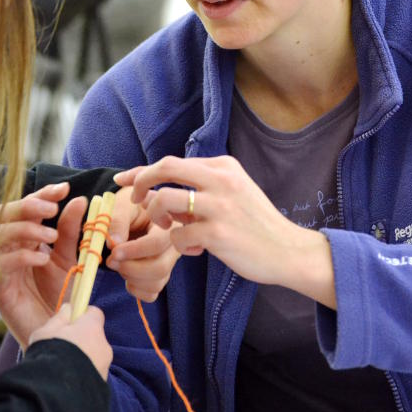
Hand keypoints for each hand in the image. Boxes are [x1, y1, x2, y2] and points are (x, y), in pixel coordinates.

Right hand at [0, 183, 86, 346]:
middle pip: (3, 214)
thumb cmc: (61, 293)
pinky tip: (42, 259)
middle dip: (28, 206)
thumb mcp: (70, 257)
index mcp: (25, 236)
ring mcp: (0, 267)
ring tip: (51, 236)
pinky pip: (1, 264)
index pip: (26, 206)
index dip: (43, 194)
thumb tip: (80, 200)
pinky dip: (22, 256)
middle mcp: (9, 247)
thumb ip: (72, 230)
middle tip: (51, 209)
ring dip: (26, 229)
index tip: (64, 189)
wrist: (58, 332)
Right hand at [29, 304, 112, 380]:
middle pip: (94, 337)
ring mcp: (105, 367)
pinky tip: (66, 384)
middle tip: (61, 350)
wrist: (55, 394)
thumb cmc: (48, 356)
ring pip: (94, 357)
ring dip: (82, 360)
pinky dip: (83, 377)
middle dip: (81, 341)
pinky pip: (92, 375)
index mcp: (92, 328)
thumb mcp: (45, 332)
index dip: (83, 316)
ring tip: (61, 371)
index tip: (70, 322)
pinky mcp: (102, 385)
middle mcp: (103, 345)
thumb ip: (59, 319)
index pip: (95, 313)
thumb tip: (68, 308)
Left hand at [107, 186, 179, 301]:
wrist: (134, 212)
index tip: (113, 251)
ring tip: (118, 263)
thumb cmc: (129, 206)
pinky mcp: (161, 275)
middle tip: (111, 260)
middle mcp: (174, 245)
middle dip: (131, 268)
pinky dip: (136, 289)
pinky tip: (126, 276)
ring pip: (156, 282)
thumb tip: (115, 241)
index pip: (157, 244)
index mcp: (169, 224)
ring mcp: (169, 262)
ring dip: (131, 278)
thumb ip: (117, 219)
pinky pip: (152, 293)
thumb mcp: (122, 204)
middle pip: (160, 268)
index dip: (134, 251)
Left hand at [114, 156, 334, 306]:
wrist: (288, 250)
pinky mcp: (218, 232)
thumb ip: (200, 188)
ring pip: (165, 200)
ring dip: (157, 218)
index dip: (142, 171)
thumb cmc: (256, 224)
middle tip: (134, 201)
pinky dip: (180, 245)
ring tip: (171, 229)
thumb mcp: (232, 193)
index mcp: (223, 166)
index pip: (172, 161)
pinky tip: (197, 249)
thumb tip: (159, 192)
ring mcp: (219, 205)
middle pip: (165, 168)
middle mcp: (221, 179)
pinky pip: (178, 235)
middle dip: (140, 182)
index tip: (123, 181)